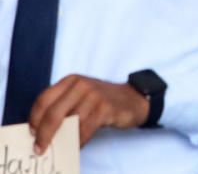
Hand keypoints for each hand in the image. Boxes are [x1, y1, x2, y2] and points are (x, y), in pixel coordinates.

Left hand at [29, 75, 148, 153]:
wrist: (133, 99)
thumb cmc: (101, 101)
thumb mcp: (80, 96)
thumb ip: (62, 106)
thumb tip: (39, 130)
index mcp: (71, 80)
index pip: (44, 99)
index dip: (34, 119)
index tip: (31, 134)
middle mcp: (81, 85)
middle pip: (53, 113)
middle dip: (43, 134)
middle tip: (39, 148)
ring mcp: (95, 96)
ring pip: (70, 123)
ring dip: (61, 140)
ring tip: (58, 149)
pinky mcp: (106, 108)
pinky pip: (85, 129)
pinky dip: (79, 141)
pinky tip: (77, 146)